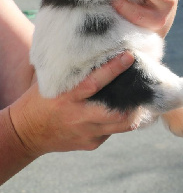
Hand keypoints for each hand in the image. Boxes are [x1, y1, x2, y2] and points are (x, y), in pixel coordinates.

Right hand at [9, 52, 134, 156]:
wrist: (26, 133)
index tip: (129, 56)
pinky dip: (118, 121)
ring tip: (142, 99)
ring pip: (121, 127)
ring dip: (134, 113)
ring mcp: (86, 133)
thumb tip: (95, 48)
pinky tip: (121, 110)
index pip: (94, 83)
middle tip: (145, 85)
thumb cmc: (41, 99)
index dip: (114, 69)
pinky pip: (112, 132)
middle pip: (116, 113)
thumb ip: (73, 71)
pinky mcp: (91, 144)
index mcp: (67, 98)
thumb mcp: (53, 83)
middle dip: (135, 101)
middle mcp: (79, 117)